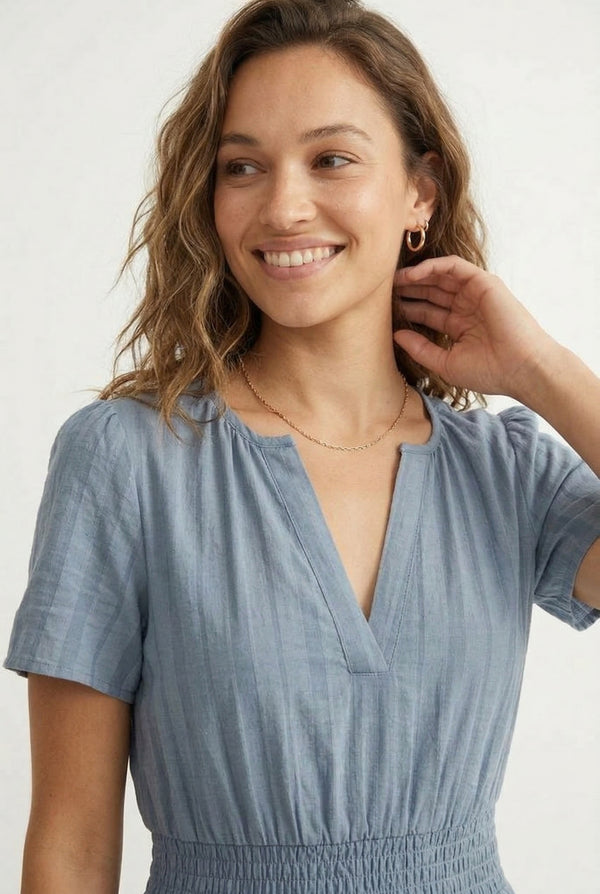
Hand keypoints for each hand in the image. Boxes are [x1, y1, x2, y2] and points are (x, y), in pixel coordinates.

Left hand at [393, 255, 555, 397]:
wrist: (522, 368)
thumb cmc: (489, 371)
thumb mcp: (445, 363)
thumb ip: (420, 349)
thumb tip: (396, 335)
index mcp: (460, 326)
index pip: (428, 312)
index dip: (407, 309)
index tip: (383, 311)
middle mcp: (467, 307)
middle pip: (431, 292)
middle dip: (408, 290)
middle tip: (383, 290)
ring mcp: (475, 293)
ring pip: (440, 277)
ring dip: (416, 276)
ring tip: (393, 280)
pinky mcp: (483, 282)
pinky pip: (453, 267)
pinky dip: (432, 267)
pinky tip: (412, 275)